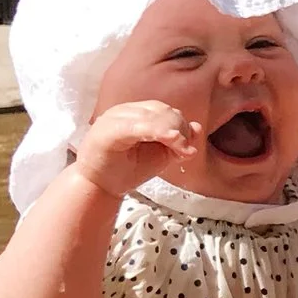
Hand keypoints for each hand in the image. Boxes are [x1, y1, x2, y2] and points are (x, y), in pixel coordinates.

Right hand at [73, 100, 199, 197]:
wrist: (99, 187)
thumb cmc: (127, 170)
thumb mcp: (160, 154)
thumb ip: (177, 141)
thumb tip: (197, 127)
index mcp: (135, 113)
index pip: (164, 110)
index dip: (181, 125)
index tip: (188, 147)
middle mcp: (123, 111)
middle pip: (161, 110)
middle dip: (179, 129)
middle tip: (184, 151)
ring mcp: (113, 119)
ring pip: (151, 116)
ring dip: (172, 132)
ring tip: (179, 151)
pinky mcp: (107, 131)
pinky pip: (136, 126)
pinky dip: (157, 131)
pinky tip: (170, 139)